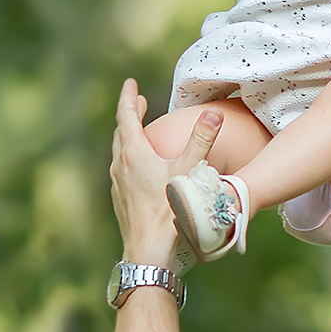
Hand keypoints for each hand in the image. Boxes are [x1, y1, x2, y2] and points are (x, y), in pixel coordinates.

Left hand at [111, 78, 222, 265]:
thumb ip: (201, 140)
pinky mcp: (119, 198)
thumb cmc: (170, 209)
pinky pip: (121, 169)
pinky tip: (139, 166)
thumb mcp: (189, 170)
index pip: (126, 115)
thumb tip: (213, 114)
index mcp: (134, 153)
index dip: (129, 97)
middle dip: (129, 114)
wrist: (149, 248)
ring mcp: (117, 183)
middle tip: (138, 102)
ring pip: (119, 151)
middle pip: (121, 131)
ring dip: (128, 136)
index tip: (131, 83)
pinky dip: (129, 157)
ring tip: (139, 130)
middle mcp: (120, 165)